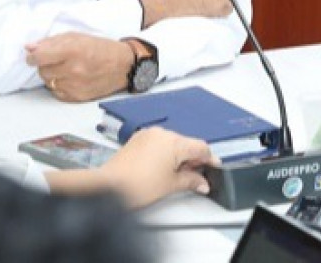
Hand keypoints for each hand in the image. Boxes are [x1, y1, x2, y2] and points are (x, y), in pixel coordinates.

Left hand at [26, 33, 132, 101]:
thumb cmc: (101, 49)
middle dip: (47, 65)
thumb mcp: (77, 37)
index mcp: (72, 49)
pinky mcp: (77, 97)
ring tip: (69, 70)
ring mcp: (75, 85)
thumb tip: (30, 48)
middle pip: (42, 71)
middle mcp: (73, 69)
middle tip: (60, 61)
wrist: (124, 66)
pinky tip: (73, 79)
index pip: (38, 57)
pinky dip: (61, 86)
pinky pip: (57, 92)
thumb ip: (51, 42)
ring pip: (49, 82)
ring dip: (54, 76)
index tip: (35, 56)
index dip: (33, 57)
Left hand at [98, 127, 219, 208]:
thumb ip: (192, 181)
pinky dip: (163, 154)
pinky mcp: (137, 139)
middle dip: (191, 160)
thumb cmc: (135, 185)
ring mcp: (148, 135)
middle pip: (187, 144)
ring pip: (172, 143)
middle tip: (193, 177)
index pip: (201, 147)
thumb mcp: (171, 185)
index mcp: (174, 142)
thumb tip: (202, 182)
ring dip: (177, 156)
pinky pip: (158, 143)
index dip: (210, 159)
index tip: (213, 168)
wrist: (107, 188)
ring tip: (172, 175)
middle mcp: (162, 133)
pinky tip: (160, 169)